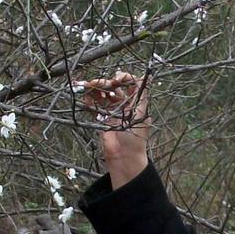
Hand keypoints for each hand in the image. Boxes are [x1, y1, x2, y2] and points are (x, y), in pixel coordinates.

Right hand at [78, 71, 149, 187]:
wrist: (123, 156)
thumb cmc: (135, 137)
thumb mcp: (141, 114)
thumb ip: (142, 96)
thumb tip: (147, 77)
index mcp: (135, 102)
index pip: (130, 83)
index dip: (123, 78)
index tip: (116, 79)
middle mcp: (124, 105)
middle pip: (114, 87)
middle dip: (105, 82)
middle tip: (100, 83)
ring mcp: (112, 111)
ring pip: (103, 94)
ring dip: (95, 89)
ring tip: (88, 86)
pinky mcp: (102, 118)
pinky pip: (94, 105)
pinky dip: (89, 100)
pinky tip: (86, 98)